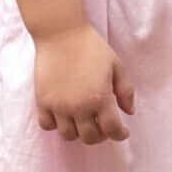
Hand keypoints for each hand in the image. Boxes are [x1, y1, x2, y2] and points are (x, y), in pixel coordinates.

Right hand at [34, 22, 134, 143]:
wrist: (61, 33)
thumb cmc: (91, 47)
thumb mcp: (116, 66)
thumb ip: (126, 90)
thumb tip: (129, 112)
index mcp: (100, 99)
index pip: (112, 130)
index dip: (120, 134)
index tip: (122, 131)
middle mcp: (79, 107)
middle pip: (90, 138)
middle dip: (100, 135)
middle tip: (102, 125)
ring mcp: (58, 106)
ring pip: (68, 135)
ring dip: (78, 132)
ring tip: (82, 121)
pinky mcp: (42, 101)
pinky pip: (47, 125)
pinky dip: (55, 125)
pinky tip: (62, 115)